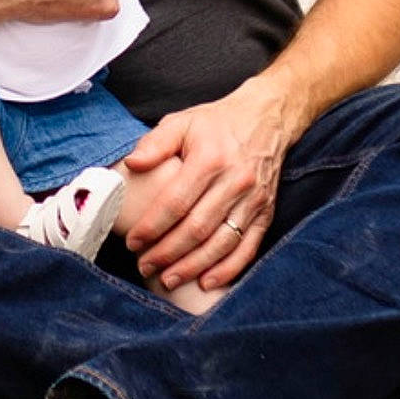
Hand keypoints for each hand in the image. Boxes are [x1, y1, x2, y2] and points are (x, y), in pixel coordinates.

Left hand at [121, 77, 287, 290]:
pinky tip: (206, 281)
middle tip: (145, 266)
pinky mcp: (266, 211)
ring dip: (193, 266)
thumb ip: (155, 143)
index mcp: (210, 158)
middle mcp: (235, 181)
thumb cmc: (217, 123)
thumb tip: (131, 165)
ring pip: (221, 243)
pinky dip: (228, 269)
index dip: (152, 227)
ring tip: (168, 279)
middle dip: (168, 253)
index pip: (176, 202)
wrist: (268, 117)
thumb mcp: (182, 121)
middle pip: (197, 228)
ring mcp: (253, 199)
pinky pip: (247, 247)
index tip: (133, 243)